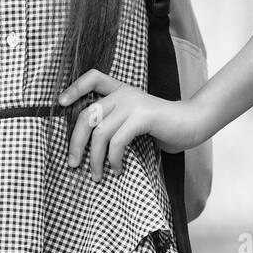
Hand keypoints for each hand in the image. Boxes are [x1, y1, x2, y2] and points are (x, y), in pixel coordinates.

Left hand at [58, 71, 203, 182]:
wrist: (193, 123)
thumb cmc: (163, 127)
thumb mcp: (134, 120)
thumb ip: (115, 123)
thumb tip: (87, 145)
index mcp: (121, 91)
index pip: (93, 77)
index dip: (74, 87)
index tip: (60, 103)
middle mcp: (124, 93)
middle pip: (87, 115)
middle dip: (76, 142)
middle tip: (74, 164)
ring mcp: (133, 104)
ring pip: (100, 132)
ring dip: (95, 159)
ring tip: (97, 175)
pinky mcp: (143, 117)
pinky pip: (117, 141)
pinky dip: (114, 160)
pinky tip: (117, 170)